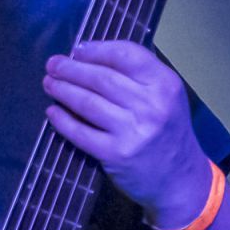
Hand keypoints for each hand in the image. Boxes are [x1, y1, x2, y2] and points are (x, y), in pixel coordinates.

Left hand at [42, 41, 214, 224]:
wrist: (180, 180)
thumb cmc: (168, 133)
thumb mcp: (166, 97)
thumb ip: (139, 77)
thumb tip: (90, 56)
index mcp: (165, 84)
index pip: (126, 55)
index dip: (97, 50)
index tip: (77, 49)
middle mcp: (151, 105)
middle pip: (102, 78)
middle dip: (72, 69)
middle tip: (53, 64)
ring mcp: (134, 131)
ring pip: (88, 102)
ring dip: (63, 90)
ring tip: (49, 83)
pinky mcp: (116, 154)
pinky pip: (81, 132)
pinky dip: (63, 121)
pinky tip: (52, 112)